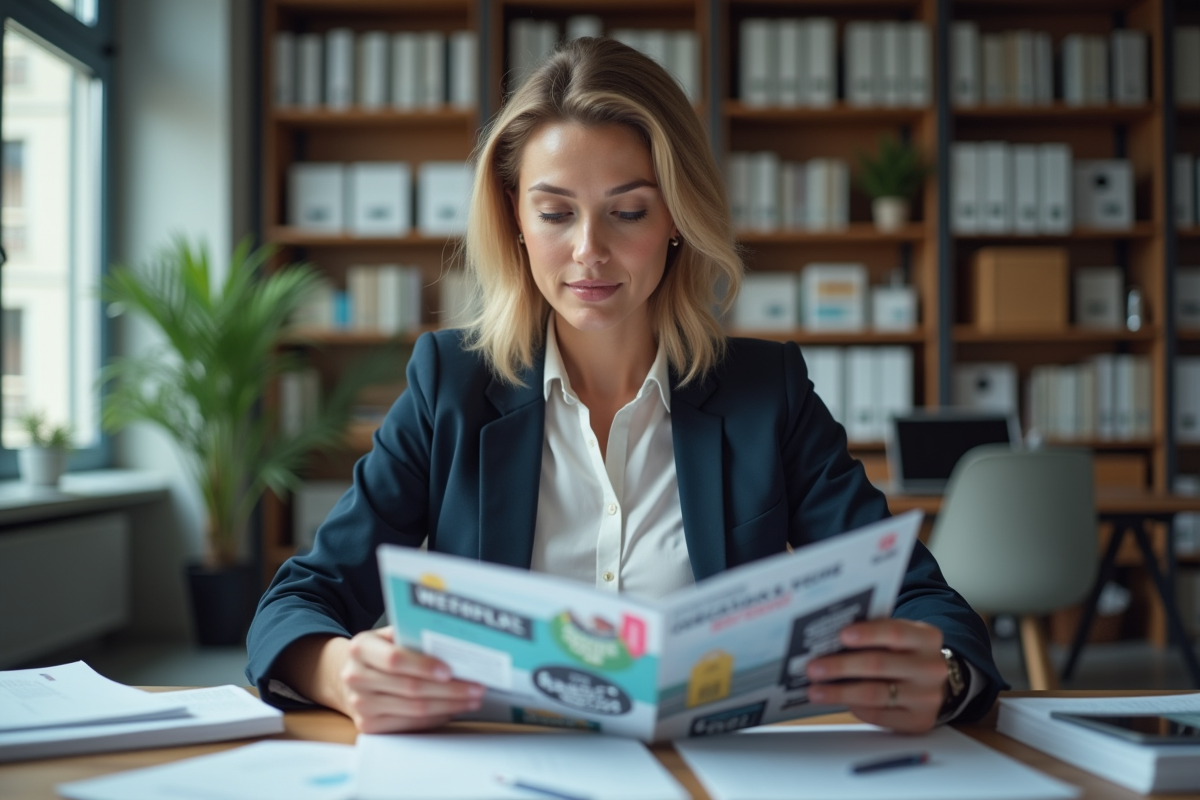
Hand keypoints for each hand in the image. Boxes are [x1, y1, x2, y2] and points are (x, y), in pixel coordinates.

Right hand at [335, 626, 486, 732]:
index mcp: (360, 648)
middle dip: (449, 689)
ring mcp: (360, 705)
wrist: (353, 676)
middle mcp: (355, 677)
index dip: (424, 666)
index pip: (395, 659)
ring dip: (449, 705)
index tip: (450, 670)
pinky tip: (453, 709)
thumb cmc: (381, 651)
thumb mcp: (390, 636)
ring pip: (414, 709)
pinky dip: (436, 717)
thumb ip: (413, 636)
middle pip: (410, 688)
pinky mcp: (368, 726)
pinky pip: (410, 724)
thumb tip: (452, 643)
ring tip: (472, 699)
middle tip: (476, 687)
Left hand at [804, 619, 947, 733]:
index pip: (894, 632)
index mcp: (927, 637)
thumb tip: (828, 639)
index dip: (867, 634)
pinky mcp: (919, 721)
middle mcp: (931, 667)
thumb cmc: (903, 653)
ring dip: (840, 692)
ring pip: (875, 694)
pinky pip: (879, 715)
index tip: (841, 635)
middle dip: (841, 666)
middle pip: (879, 664)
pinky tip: (838, 702)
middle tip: (813, 668)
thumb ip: (873, 633)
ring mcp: (927, 697)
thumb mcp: (898, 638)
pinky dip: (855, 708)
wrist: (931, 683)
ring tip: (815, 691)